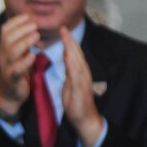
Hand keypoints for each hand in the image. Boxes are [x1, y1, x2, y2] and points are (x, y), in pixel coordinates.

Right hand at [0, 14, 38, 116]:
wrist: (9, 94)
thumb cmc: (17, 71)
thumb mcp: (19, 53)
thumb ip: (23, 40)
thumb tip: (33, 23)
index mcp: (4, 48)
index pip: (5, 30)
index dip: (16, 21)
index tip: (28, 16)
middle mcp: (3, 56)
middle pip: (7, 38)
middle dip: (22, 29)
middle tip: (35, 25)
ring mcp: (7, 67)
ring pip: (11, 52)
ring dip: (25, 42)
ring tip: (36, 36)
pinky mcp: (12, 79)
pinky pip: (16, 70)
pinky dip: (24, 62)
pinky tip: (33, 56)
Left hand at [60, 27, 102, 146]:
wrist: (85, 119)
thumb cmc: (76, 104)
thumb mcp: (69, 85)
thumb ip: (69, 72)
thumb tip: (66, 61)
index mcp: (79, 72)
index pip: (73, 54)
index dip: (68, 42)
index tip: (62, 30)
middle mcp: (83, 73)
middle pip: (76, 53)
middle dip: (70, 40)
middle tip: (63, 27)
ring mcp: (83, 80)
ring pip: (77, 60)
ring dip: (71, 48)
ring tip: (66, 36)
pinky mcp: (81, 88)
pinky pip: (76, 74)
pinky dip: (73, 64)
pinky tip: (68, 56)